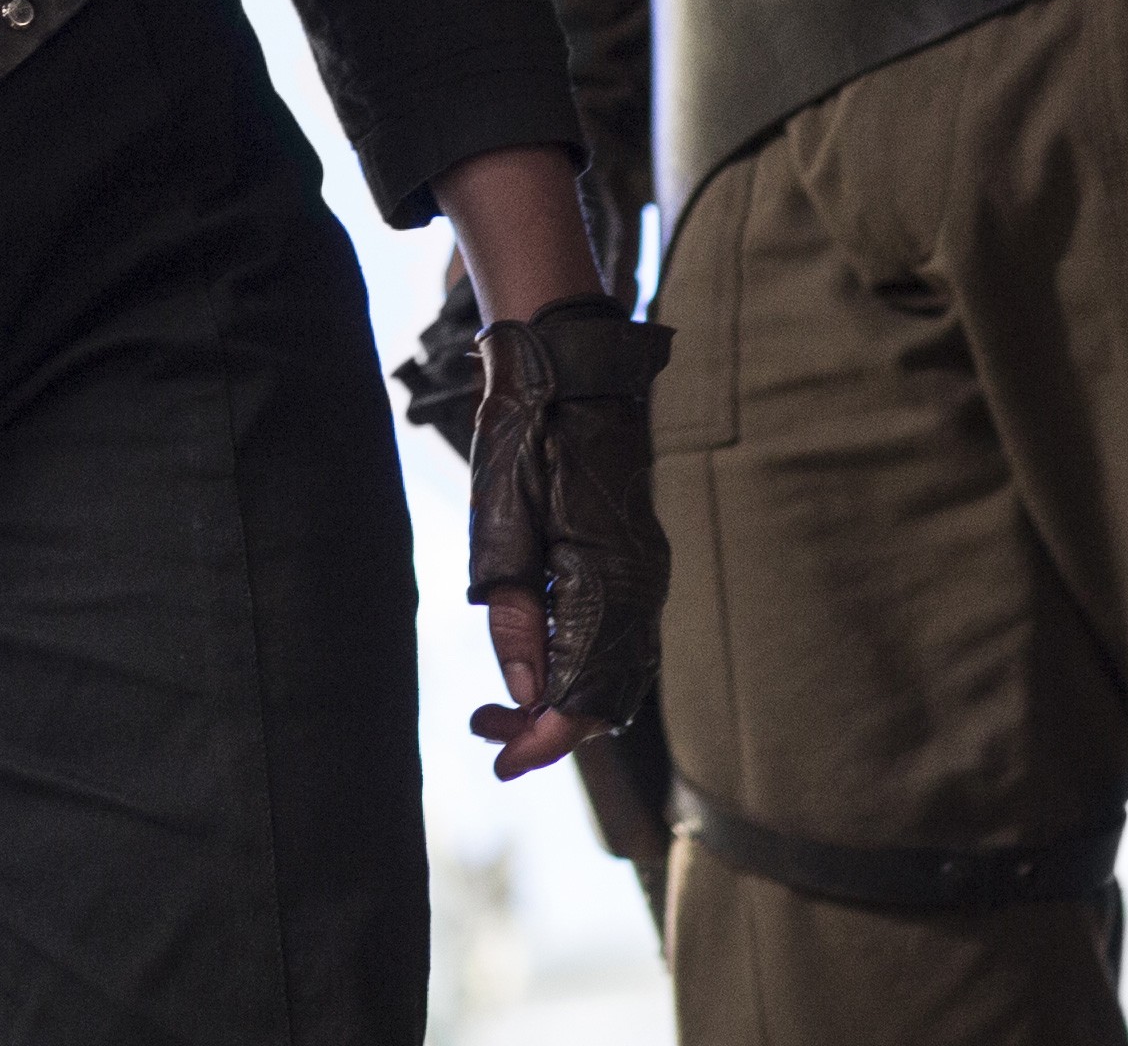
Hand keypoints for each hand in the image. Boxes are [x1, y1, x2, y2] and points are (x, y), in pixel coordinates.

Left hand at [460, 298, 670, 778]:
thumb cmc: (528, 435)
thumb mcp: (502, 527)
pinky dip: (574, 660)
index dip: (543, 740)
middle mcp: (639, 587)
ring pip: (612, 668)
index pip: (586, 698)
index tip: (501, 763)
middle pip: (605, 694)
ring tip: (498, 705)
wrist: (570, 364)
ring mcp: (643, 571)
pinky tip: (533, 654)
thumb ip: (514, 619)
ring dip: (560, 695)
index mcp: (608, 583)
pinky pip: (614, 635)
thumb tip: (522, 698)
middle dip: (547, 725)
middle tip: (484, 732)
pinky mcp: (633, 558)